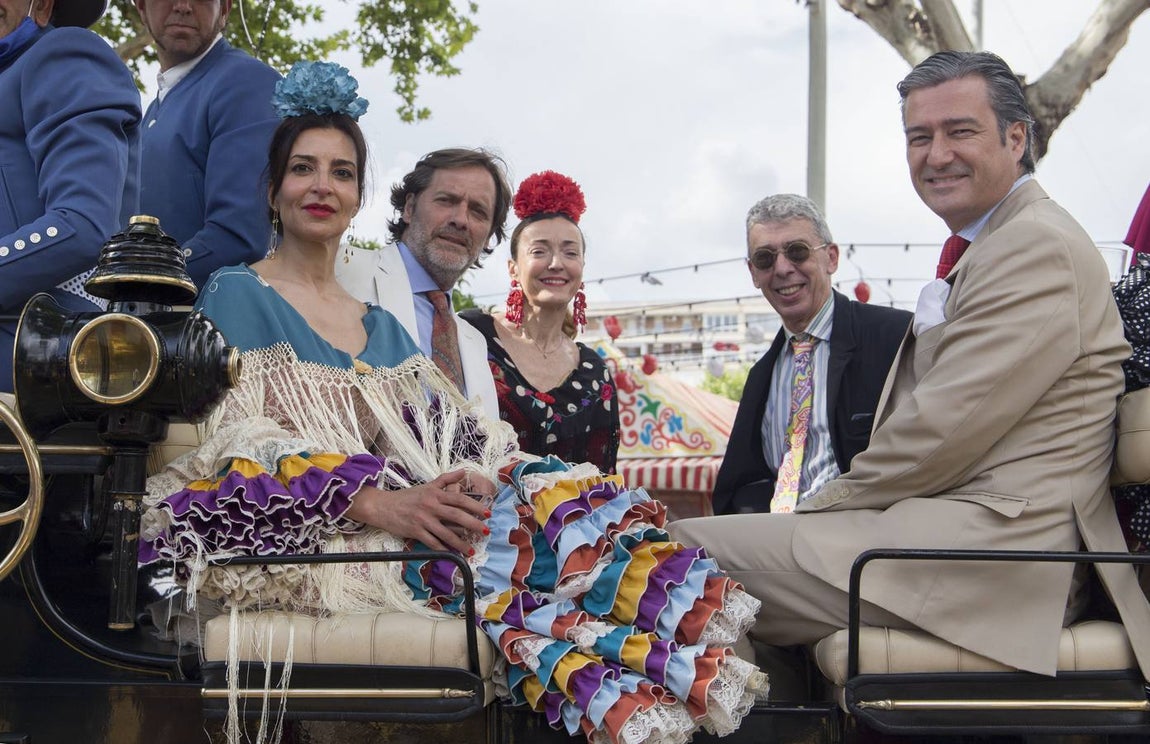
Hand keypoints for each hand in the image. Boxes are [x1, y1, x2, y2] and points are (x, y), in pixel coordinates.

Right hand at [346, 469, 492, 553]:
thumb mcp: (427, 485)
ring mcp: (423, 520)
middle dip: (474, 524)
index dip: (475, 506)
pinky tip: (451, 554)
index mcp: (436, 494)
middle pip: (457, 515)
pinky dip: (442, 549)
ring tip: (471, 550)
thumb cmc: (407, 496)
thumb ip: (446, 479)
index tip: (487, 513)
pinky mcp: (415, 531)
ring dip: (460, 543)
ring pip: (446, 533)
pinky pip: (432, 542)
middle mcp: (431, 506)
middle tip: (486, 531)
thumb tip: (464, 472)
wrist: (383, 506)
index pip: (460, 499)